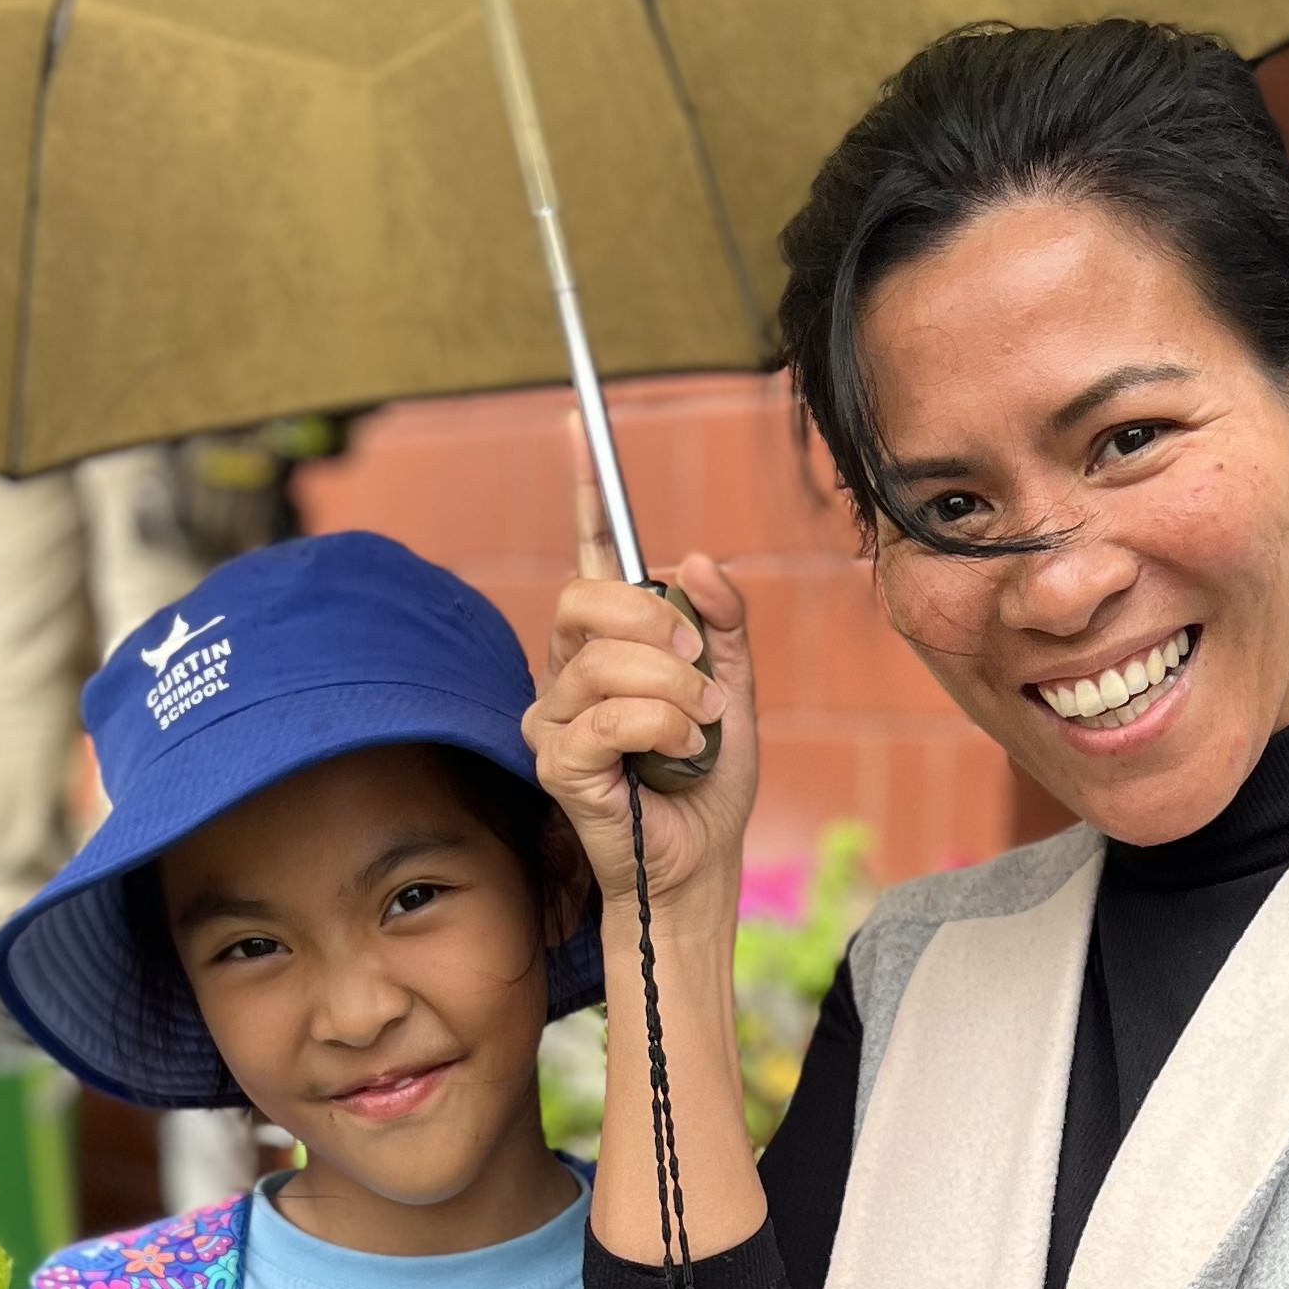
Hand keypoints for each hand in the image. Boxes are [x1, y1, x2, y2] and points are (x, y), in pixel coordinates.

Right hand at [526, 427, 757, 946]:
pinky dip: (661, 725)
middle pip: (587, 597)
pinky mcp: (555, 762)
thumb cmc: (708, 783)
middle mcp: (567, 670)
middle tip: (698, 670)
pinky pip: (608, 714)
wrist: (701, 865)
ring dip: (674, 688)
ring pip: (604, 658)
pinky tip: (678, 750)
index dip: (586, 491)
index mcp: (608, 643)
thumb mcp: (735, 689)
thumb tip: (695, 559)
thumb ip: (723, 622)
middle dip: (656, 625)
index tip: (578, 424)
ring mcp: (553, 716)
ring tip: (698, 727)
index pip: (591, 556)